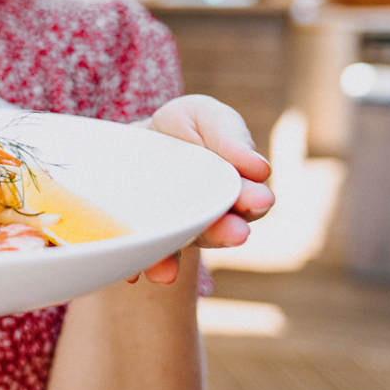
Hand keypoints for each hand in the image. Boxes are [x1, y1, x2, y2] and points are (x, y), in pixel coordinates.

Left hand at [133, 95, 273, 283]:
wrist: (129, 143)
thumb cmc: (178, 127)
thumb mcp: (201, 116)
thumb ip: (228, 135)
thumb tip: (260, 168)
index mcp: (230, 191)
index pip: (248, 202)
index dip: (252, 201)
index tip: (258, 199)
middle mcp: (205, 218)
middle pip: (217, 231)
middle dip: (224, 233)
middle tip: (236, 232)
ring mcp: (172, 231)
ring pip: (177, 248)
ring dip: (174, 259)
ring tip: (168, 271)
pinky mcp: (141, 237)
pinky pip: (139, 254)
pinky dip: (135, 264)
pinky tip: (130, 273)